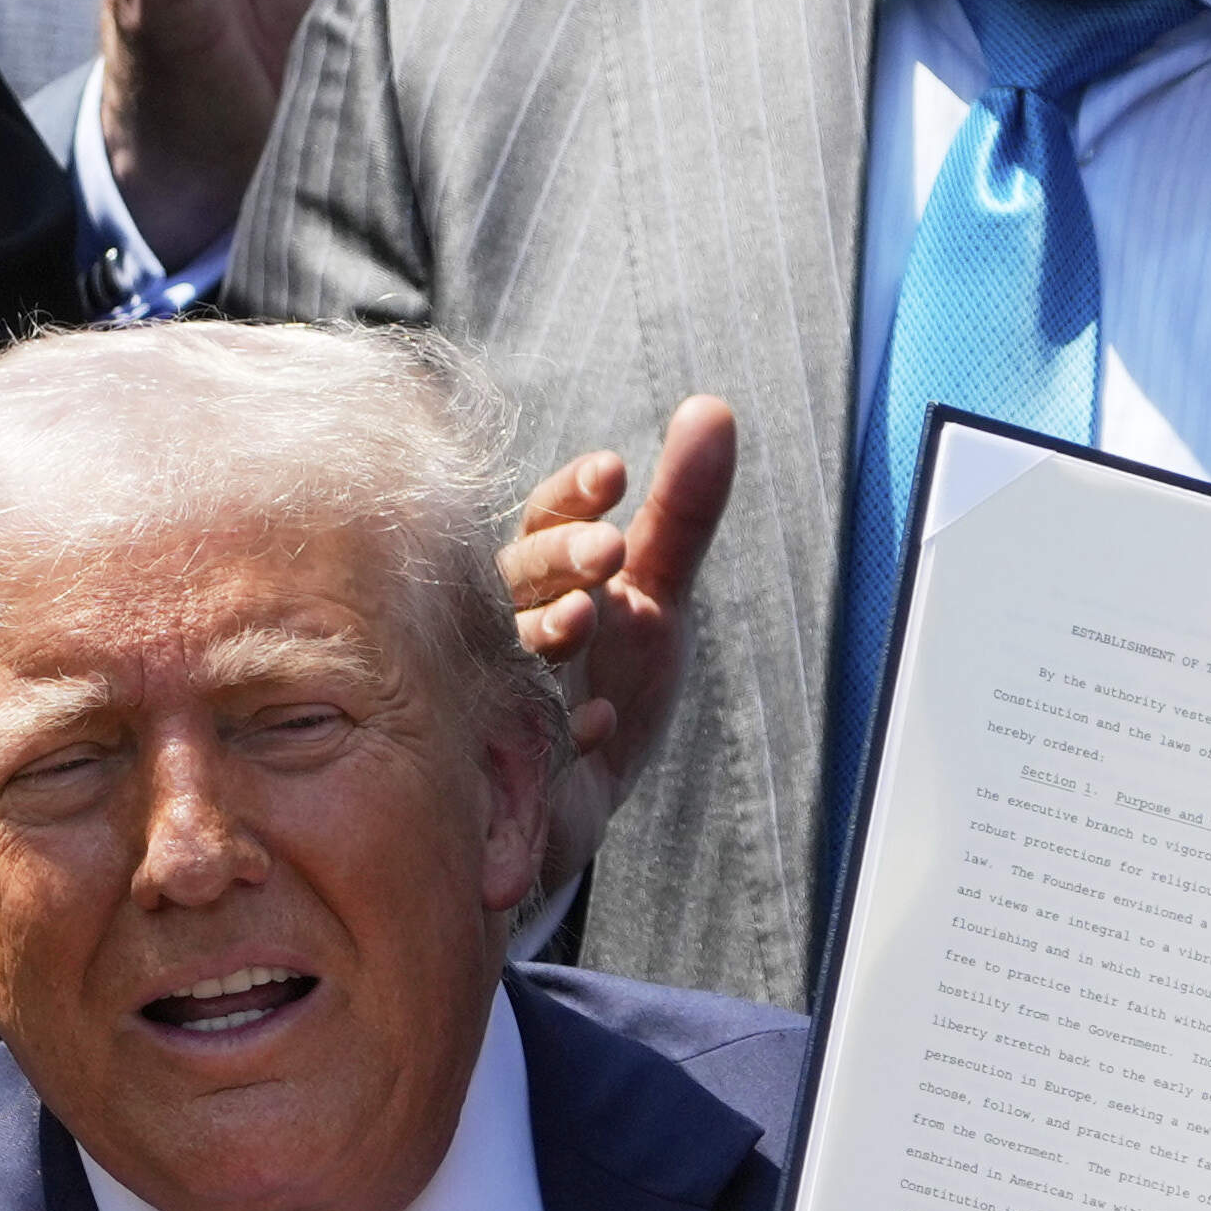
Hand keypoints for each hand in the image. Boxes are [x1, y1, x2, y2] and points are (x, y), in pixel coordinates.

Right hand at [501, 395, 740, 889]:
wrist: (578, 803)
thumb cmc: (609, 685)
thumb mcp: (659, 599)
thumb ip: (683, 512)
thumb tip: (714, 407)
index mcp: (542, 578)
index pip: (545, 520)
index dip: (573, 495)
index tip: (613, 470)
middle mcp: (505, 628)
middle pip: (515, 578)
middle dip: (557, 561)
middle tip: (608, 550)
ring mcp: (496, 697)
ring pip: (502, 655)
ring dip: (542, 633)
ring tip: (583, 617)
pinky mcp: (505, 770)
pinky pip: (521, 749)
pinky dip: (563, 736)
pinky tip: (599, 724)